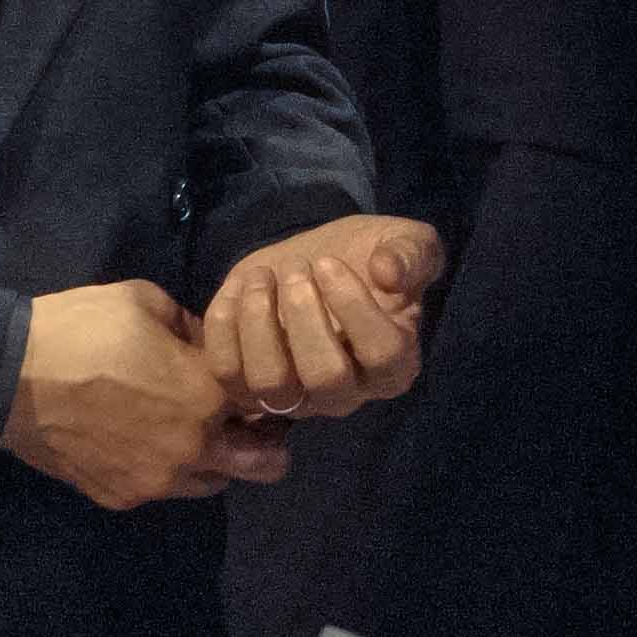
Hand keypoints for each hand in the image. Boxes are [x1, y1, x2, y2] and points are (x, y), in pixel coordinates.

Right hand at [4, 280, 287, 510]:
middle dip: (260, 444)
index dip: (266, 395)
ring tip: (184, 430)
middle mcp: (192, 449)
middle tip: (238, 421)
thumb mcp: (145, 300)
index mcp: (206, 395)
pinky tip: (137, 439)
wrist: (11, 377)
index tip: (255, 386)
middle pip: (261, 466)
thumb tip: (205, 346)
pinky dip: (163, 469)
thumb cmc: (82, 327)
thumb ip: (192, 327)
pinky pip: (162, 489)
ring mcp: (156, 481)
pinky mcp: (121, 497)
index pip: (267, 406)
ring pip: (213, 483)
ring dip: (213, 460)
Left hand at [201, 213, 439, 417]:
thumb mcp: (404, 241)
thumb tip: (389, 272)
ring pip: (270, 386)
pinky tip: (239, 288)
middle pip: (325, 379)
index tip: (329, 262)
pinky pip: (227, 373)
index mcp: (394, 364)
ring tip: (263, 278)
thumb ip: (412, 253)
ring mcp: (294, 396)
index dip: (355, 308)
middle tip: (296, 268)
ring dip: (260, 324)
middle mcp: (345, 394)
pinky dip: (224, 329)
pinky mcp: (247, 383)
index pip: (383, 355)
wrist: (314, 261)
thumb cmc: (366, 257)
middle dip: (304, 316)